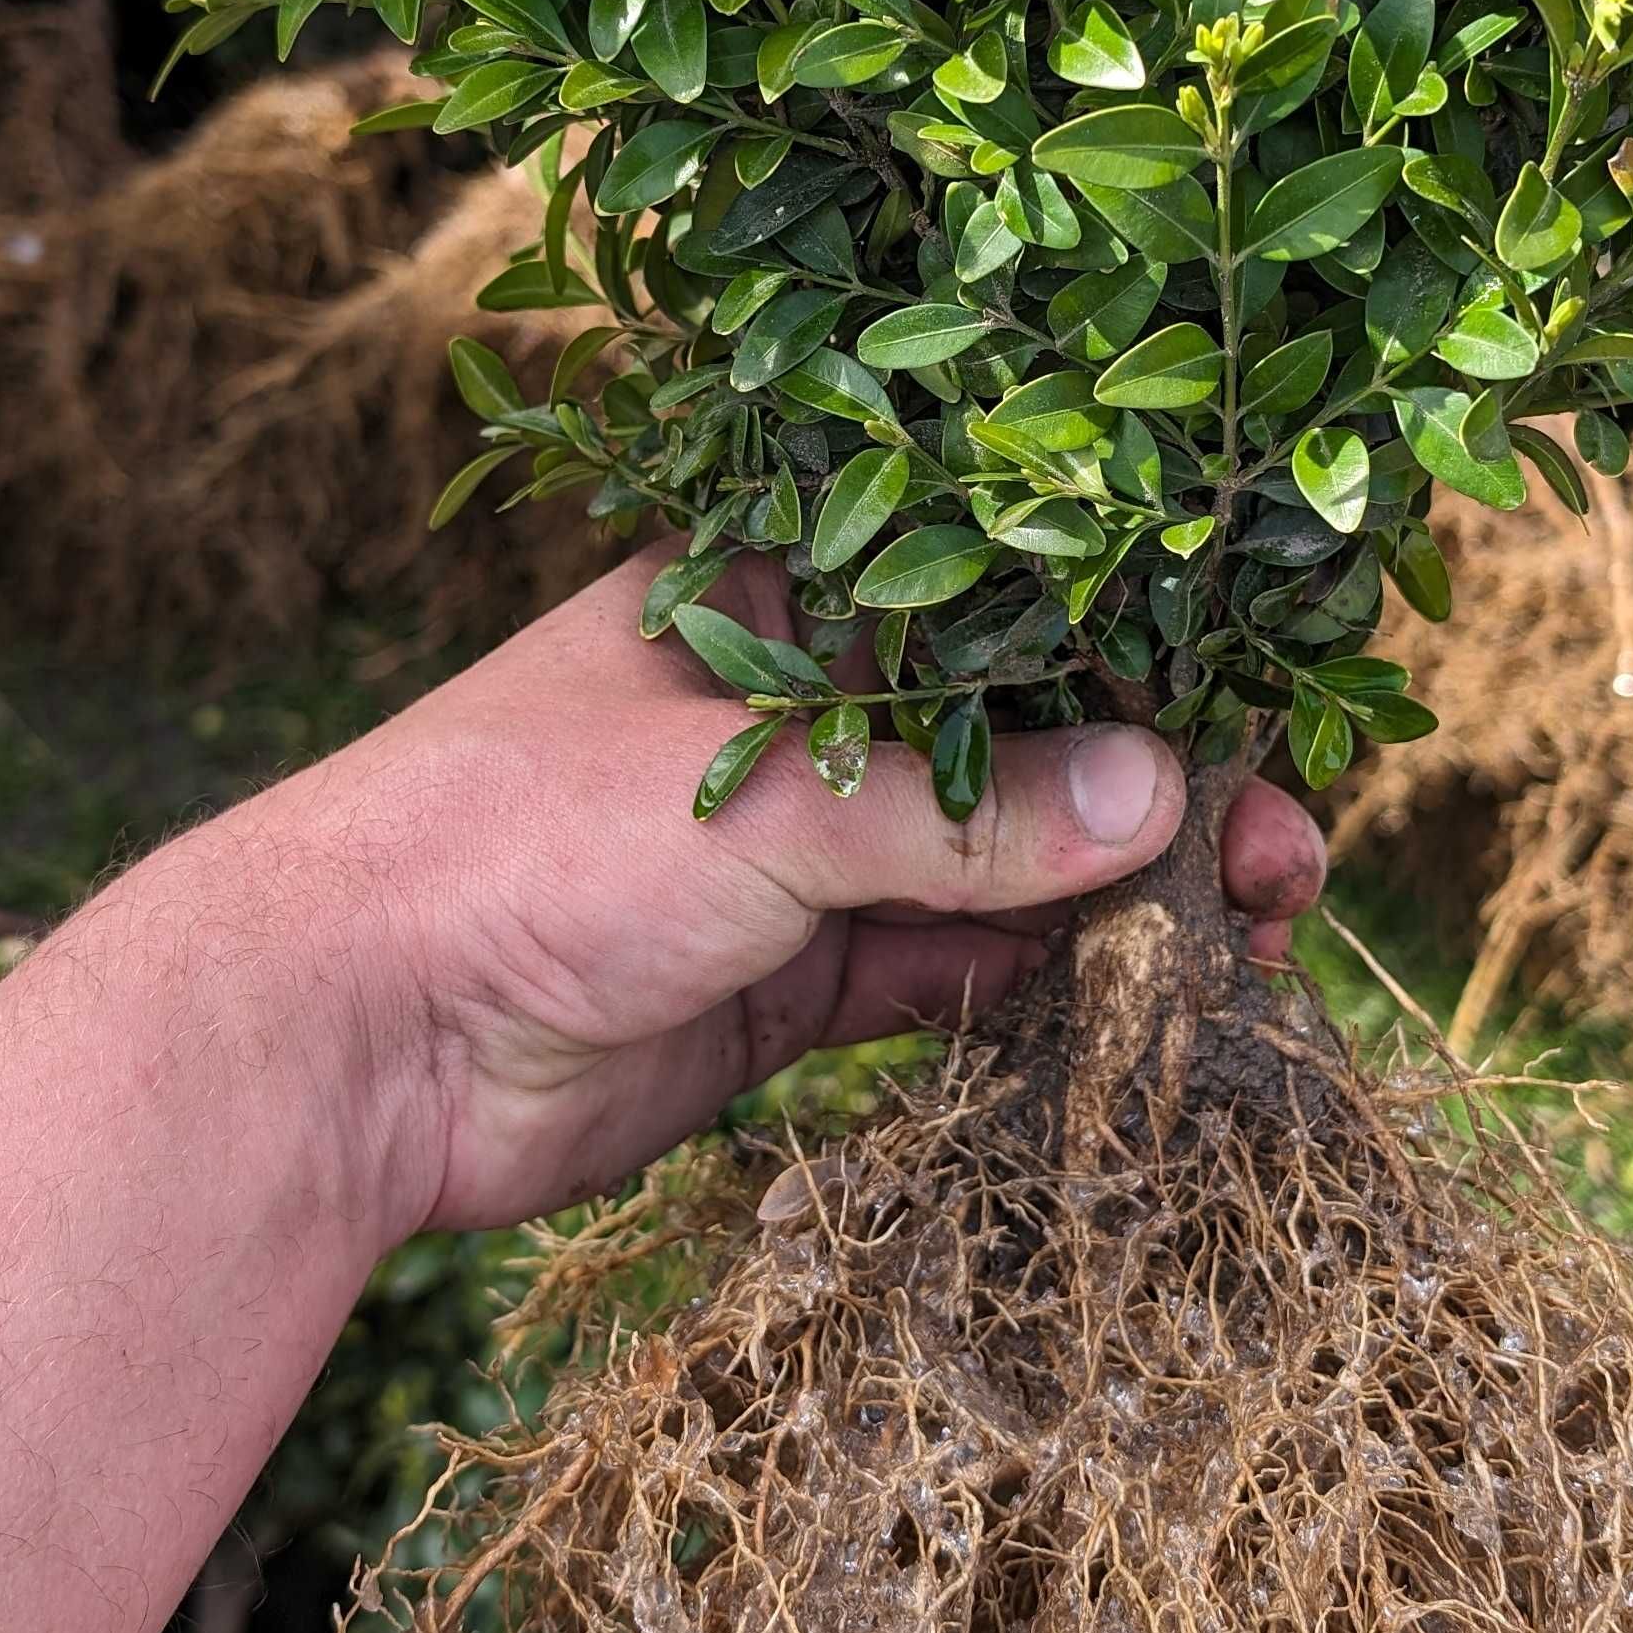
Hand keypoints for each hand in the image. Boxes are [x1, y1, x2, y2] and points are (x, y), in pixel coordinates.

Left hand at [232, 547, 1326, 1239]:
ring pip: (1002, 867)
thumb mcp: (767, 799)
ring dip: (1121, 904)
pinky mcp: (786, 987)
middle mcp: (800, 714)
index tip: (1264, 707)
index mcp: (776, 596)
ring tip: (1251, 941)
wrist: (343, 1036)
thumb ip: (972, 809)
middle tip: (1288, 860)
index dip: (1142, 652)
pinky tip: (1139, 1008)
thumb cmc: (520, 837)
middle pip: (1024, 741)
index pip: (999, 601)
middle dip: (1159, 795)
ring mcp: (795, 856)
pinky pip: (948, 977)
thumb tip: (1172, 796)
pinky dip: (1041, 992)